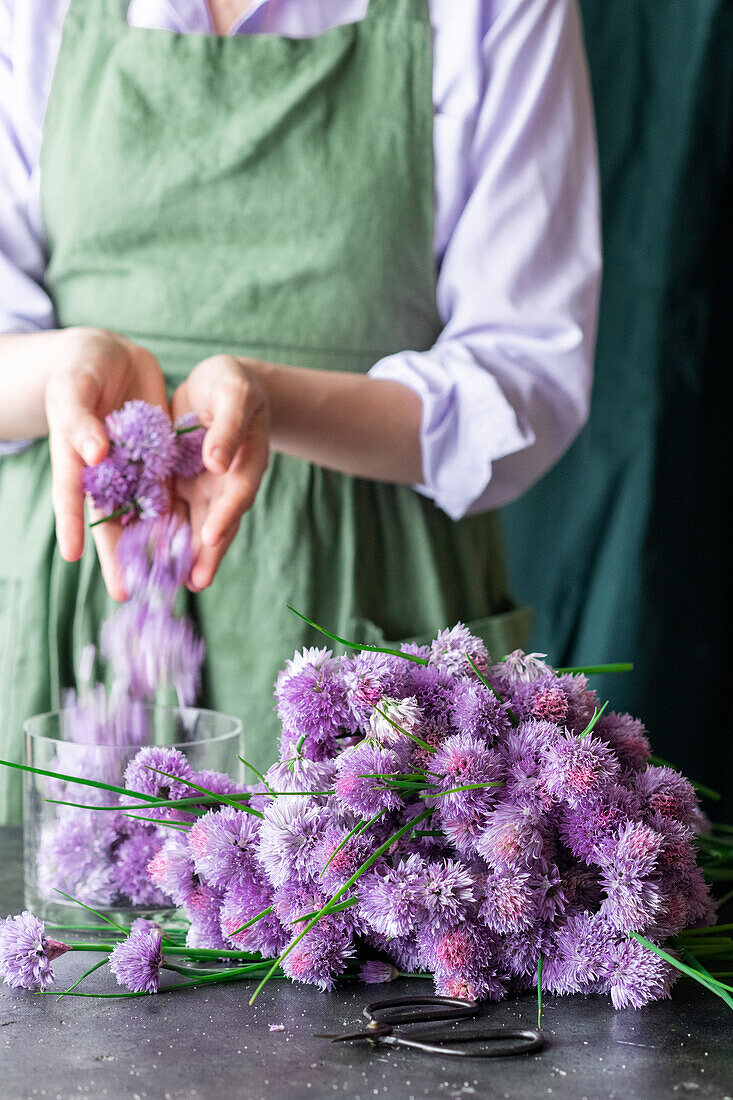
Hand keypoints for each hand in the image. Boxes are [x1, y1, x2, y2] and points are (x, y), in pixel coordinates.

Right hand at [45, 327, 167, 599]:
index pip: (73, 495)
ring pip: (143, 514)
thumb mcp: (73, 388)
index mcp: (76, 456)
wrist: (112, 356)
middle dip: (118, 556)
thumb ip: (80, 421)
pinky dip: (176, 518)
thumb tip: (94, 454)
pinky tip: (189, 545)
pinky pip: (168, 493)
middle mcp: (105, 471)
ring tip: (164, 580)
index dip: (72, 524)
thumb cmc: (80, 368)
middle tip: (123, 594)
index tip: (72, 556)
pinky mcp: (158, 460)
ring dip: (153, 545)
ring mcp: (133, 468)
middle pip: (111, 519)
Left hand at [171, 355, 269, 591]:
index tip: (210, 536)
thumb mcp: (233, 394)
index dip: (225, 516)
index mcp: (245, 464)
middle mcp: (224, 484)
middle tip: (195, 582)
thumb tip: (218, 463)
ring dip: (185, 554)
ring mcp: (201, 488)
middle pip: (217, 522)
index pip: (237, 494)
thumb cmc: (231, 384)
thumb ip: (228, 426)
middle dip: (207, 554)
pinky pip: (169, 512)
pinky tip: (147, 555)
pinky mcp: (178, 484)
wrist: (215, 386)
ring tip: (173, 582)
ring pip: (193, 525)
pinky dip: (162, 534)